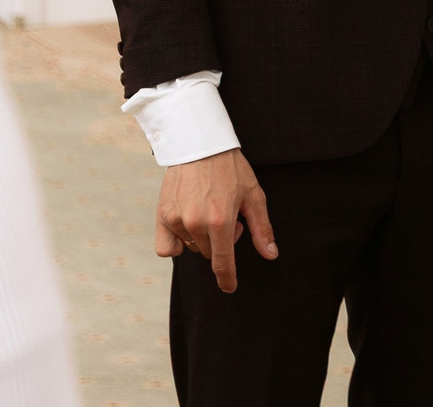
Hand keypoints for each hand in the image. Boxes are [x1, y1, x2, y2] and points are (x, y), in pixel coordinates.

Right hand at [155, 148, 274, 292]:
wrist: (200, 145)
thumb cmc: (231, 169)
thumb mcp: (254, 195)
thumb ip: (261, 228)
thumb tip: (271, 254)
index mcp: (220, 221)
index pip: (223, 262)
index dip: (227, 278)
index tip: (230, 288)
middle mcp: (196, 224)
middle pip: (210, 253)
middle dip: (222, 241)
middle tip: (228, 215)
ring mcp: (176, 220)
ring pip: (192, 247)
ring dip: (202, 237)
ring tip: (209, 211)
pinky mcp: (161, 216)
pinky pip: (167, 247)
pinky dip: (178, 242)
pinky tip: (188, 225)